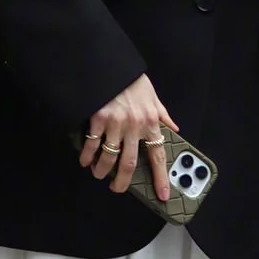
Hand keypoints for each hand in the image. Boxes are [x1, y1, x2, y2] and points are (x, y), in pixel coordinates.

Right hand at [79, 74, 174, 199]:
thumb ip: (162, 114)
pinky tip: (85, 160)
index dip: (161, 177)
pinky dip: (87, 156)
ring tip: (98, 174)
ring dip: (102, 170)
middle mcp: (135, 126)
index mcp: (151, 121)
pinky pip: (92, 144)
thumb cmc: (131, 80)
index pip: (158, 155)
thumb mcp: (152, 95)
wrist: (110, 64)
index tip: (162, 195)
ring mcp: (116, 124)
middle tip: (117, 189)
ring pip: (109, 157)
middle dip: (122, 181)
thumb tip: (173, 128)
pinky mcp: (98, 119)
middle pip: (129, 163)